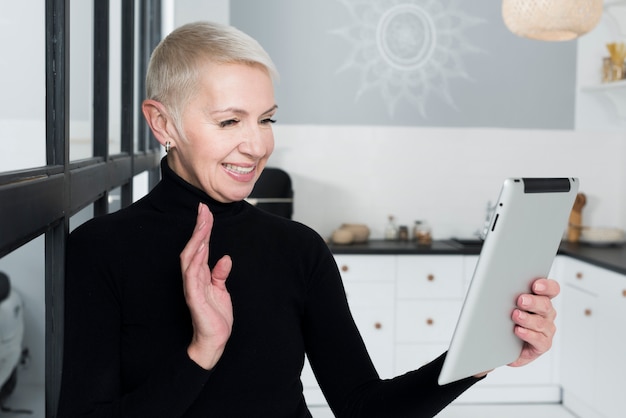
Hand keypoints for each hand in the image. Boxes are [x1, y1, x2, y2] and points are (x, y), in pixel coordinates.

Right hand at [180, 203, 233, 369]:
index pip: (199, 247)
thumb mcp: (221, 291)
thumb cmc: (215, 318)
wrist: (213, 341)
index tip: (206, 212)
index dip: (202, 229)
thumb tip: (225, 258)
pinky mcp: (195, 298)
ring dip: (196, 240)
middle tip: (203, 209)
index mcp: (200, 275)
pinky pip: (192, 276)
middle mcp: (193, 278)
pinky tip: (201, 248)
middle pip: (193, 247)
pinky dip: (196, 261)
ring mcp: (192, 287)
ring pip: (190, 258)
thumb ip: (220, 274)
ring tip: (203, 224)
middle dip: (198, 228)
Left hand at [508, 277, 559, 366]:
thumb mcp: (509, 304)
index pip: (552, 289)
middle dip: (533, 302)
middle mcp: (546, 313)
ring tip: (515, 315)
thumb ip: (511, 294)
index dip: (546, 286)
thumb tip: (499, 284)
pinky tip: (518, 330)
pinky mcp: (543, 344)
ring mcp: (546, 329)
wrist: (504, 343)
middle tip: (521, 300)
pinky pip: (539, 339)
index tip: (535, 286)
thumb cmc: (508, 320)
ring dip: (527, 318)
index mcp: (541, 299)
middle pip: (545, 305)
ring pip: (540, 322)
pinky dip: (528, 334)